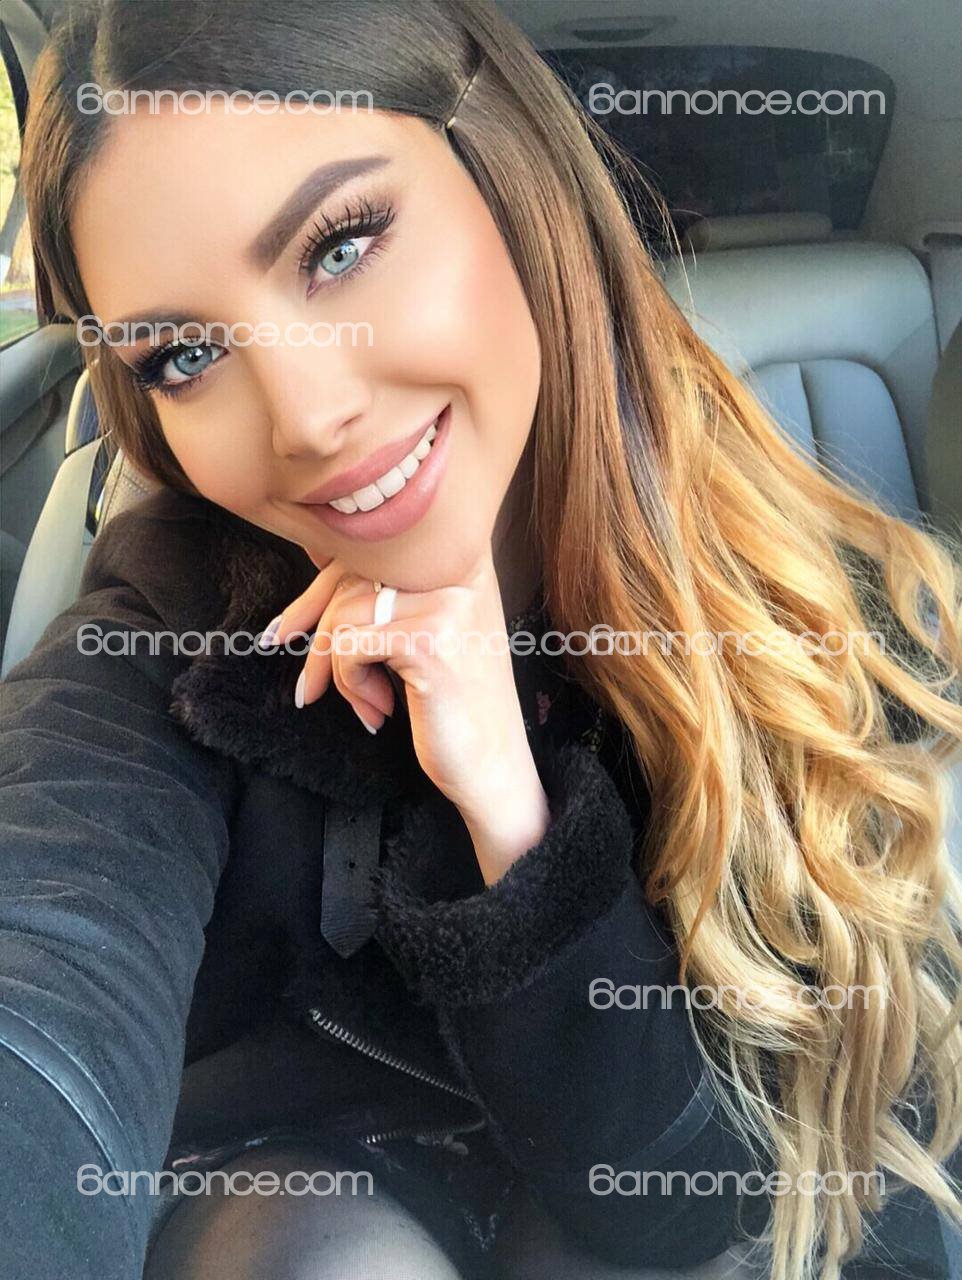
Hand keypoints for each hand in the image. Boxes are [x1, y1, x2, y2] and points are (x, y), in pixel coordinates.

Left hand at [262, 547, 549, 881]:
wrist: (495, 768)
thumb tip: (315, 558)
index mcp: (461, 561)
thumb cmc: (457, 706)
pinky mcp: (426, 641)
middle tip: (306, 679)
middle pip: (351, 575)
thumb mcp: (427, 634)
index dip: (319, 587)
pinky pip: (349, 647)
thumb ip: (390, 594)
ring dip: (337, 668)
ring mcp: (444, 604)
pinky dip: (350, 684)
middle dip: (311, 626)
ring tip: (365, 703)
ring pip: (344, 614)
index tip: (287, 629)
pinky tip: (379, 711)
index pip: (369, 551)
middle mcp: (458, 570)